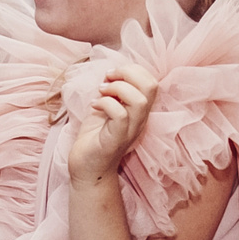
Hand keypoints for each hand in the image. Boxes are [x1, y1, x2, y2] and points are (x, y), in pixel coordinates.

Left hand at [68, 63, 158, 185]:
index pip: (152, 81)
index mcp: (140, 111)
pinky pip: (120, 115)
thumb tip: (112, 73)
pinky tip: (94, 106)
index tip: (112, 75)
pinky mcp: (116, 139)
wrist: (87, 169)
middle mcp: (140, 120)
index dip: (133, 70)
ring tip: (101, 91)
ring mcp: (130, 130)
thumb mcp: (106, 109)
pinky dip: (105, 103)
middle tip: (108, 78)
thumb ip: (113, 93)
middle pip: (152, 86)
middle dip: (128, 72)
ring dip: (117, 88)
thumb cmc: (95, 138)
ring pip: (139, 100)